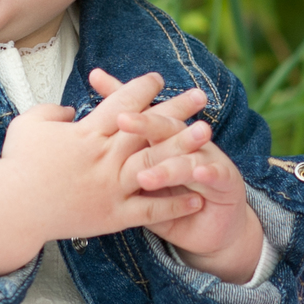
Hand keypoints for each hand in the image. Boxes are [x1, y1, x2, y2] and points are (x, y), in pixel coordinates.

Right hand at [0, 71, 207, 276]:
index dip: (141, 88)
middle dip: (175, 109)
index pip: (121, 104)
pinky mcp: (113, 216)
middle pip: (146, 128)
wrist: (11, 211)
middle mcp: (103, 158)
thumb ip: (54, 111)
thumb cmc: (18, 163)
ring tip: (209, 135)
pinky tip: (198, 198)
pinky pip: (150, 210)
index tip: (158, 78)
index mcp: (85, 134)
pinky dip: (174, 204)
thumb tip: (74, 108)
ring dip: (183, 148)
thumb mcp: (29, 124)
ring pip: (155, 164)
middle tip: (200, 95)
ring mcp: (110, 188)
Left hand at [102, 78, 262, 284]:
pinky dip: (206, 172)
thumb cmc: (170, 202)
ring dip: (169, 161)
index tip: (95, 78)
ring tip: (148, 174)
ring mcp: (207, 157)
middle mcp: (186, 140)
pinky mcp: (226, 179)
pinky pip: (215, 174)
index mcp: (163, 138)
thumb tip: (78, 144)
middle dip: (144, 122)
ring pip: (187, 153)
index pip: (138, 111)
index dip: (118, 95)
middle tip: (122, 120)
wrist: (211, 225)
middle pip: (163, 126)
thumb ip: (117, 167)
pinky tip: (198, 172)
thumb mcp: (140, 185)